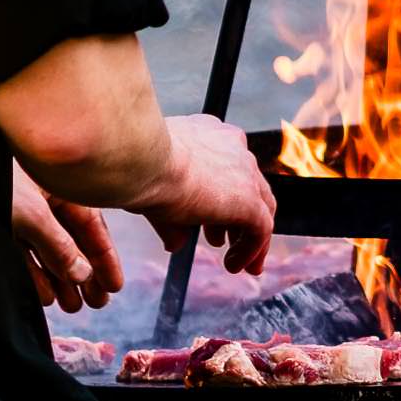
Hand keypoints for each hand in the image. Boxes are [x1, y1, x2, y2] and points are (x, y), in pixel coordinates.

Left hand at [12, 169, 123, 313]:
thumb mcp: (33, 216)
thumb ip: (60, 247)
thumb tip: (84, 274)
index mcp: (56, 185)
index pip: (90, 224)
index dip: (104, 256)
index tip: (115, 285)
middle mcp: (41, 199)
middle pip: (71, 240)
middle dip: (85, 272)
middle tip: (99, 302)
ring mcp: (19, 215)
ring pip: (48, 252)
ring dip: (62, 279)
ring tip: (74, 306)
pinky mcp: (0, 229)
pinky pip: (24, 257)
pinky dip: (36, 276)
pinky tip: (47, 296)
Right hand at [131, 114, 275, 276]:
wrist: (143, 162)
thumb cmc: (139, 168)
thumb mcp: (158, 191)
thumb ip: (174, 217)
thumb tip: (176, 241)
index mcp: (210, 135)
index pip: (227, 168)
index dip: (220, 199)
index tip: (210, 222)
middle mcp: (232, 147)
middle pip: (249, 186)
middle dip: (237, 218)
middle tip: (222, 241)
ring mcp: (244, 172)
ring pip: (261, 207)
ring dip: (250, 237)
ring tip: (234, 261)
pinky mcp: (248, 199)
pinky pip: (260, 229)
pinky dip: (250, 250)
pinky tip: (232, 265)